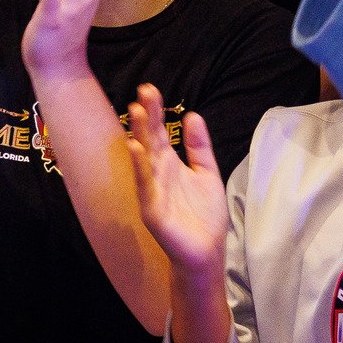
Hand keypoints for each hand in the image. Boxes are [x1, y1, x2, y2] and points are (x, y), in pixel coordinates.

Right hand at [127, 82, 227, 276]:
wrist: (207, 253)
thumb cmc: (204, 216)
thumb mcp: (207, 173)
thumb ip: (199, 147)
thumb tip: (192, 115)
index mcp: (170, 165)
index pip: (160, 132)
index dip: (155, 111)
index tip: (150, 89)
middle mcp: (157, 175)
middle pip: (150, 140)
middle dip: (146, 116)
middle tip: (143, 91)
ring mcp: (152, 192)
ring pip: (144, 159)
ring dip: (140, 136)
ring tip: (135, 112)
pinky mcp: (153, 211)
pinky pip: (146, 187)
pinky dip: (141, 168)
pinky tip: (138, 150)